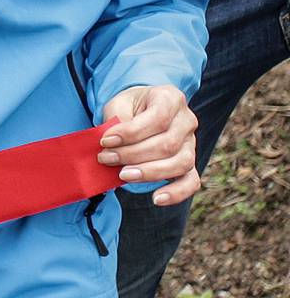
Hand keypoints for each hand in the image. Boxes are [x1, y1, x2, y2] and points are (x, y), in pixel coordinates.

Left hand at [99, 84, 198, 204]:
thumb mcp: (119, 104)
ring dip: (149, 173)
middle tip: (106, 158)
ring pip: (179, 163)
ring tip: (122, 175)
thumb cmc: (130, 107)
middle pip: (167, 144)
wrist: (143, 108)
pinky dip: (176, 193)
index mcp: (171, 99)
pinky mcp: (190, 163)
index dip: (131, 133)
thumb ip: (117, 121)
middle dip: (133, 155)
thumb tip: (110, 145)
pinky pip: (191, 182)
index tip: (106, 140)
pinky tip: (156, 199)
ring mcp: (191, 143)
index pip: (157, 119)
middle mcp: (187, 121)